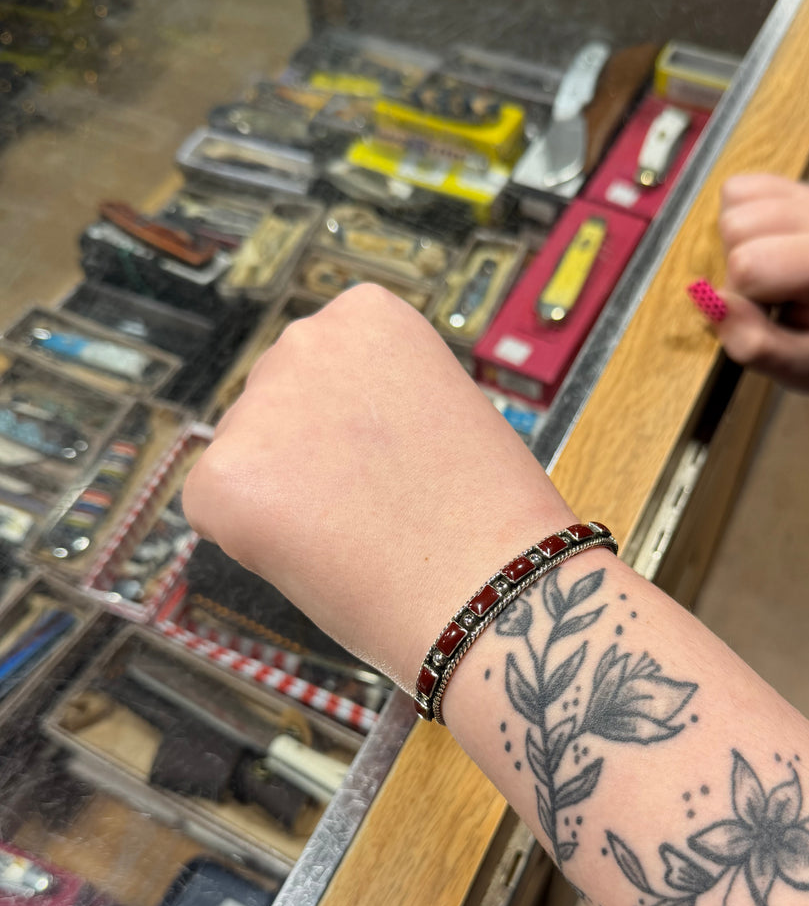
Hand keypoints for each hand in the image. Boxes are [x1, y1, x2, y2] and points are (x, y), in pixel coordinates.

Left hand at [182, 285, 574, 690]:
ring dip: (284, 500)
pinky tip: (320, 559)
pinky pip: (217, 513)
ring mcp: (256, 406)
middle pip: (278, 408)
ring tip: (357, 538)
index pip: (325, 371)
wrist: (494, 589)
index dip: (356, 432)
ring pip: (248, 460)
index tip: (396, 463)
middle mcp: (304, 340)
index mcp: (367, 316)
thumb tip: (313, 443)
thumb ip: (375, 405)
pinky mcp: (220, 476)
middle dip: (310, 459)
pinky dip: (256, 546)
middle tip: (374, 510)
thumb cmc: (486, 517)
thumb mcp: (442, 413)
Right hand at [712, 174, 808, 392]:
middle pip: (737, 224)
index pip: (748, 264)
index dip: (738, 298)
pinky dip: (739, 217)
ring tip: (765, 271)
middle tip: (764, 295)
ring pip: (734, 198)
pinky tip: (762, 248)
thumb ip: (754, 345)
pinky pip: (742, 187)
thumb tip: (713, 304)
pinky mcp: (800, 190)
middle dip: (734, 266)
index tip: (763, 317)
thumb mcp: (799, 369)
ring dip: (735, 241)